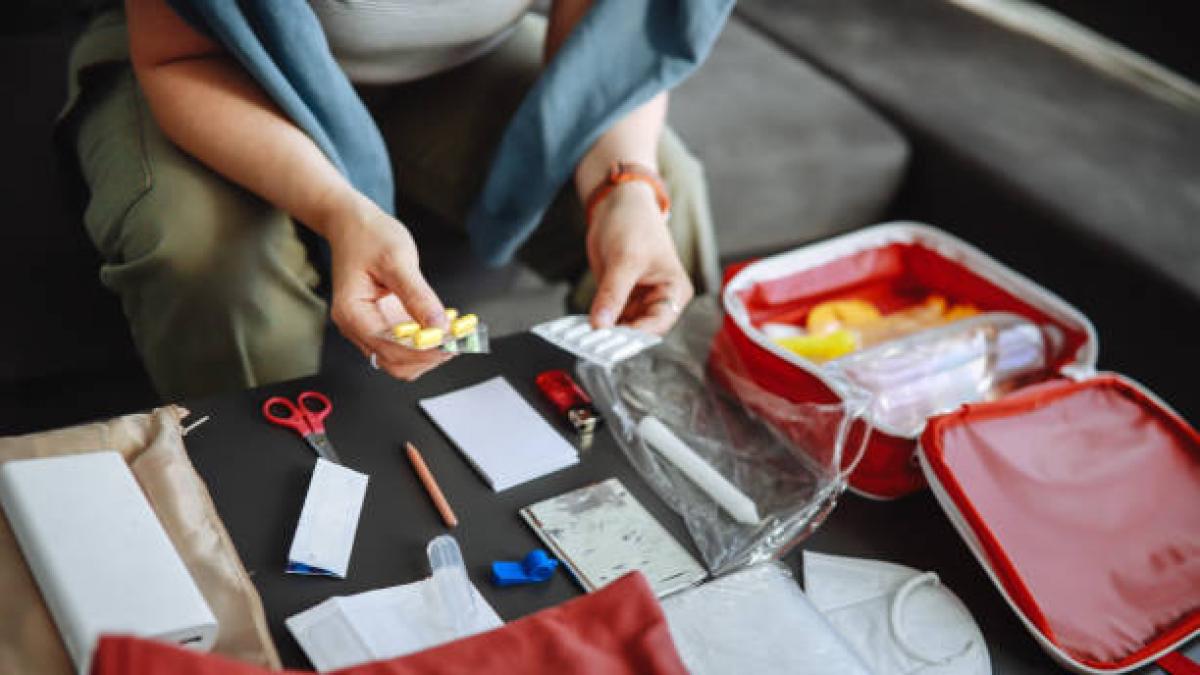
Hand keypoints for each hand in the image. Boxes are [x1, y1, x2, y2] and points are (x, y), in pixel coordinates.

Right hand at [322, 193, 451, 379]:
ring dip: (429, 352)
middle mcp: (356, 327)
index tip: (451, 343)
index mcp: (352, 313)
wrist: (352, 223)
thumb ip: (418, 296)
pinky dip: (426, 342)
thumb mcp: (397, 261)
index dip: (423, 352)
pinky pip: (405, 344)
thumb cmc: (367, 236)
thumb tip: (439, 326)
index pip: (389, 349)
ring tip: (454, 333)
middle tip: (458, 340)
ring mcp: (368, 327)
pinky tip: (444, 327)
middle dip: (428, 356)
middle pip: (395, 362)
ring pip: (401, 359)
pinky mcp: (381, 323)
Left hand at [587, 182, 692, 334]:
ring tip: (583, 339)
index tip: (610, 344)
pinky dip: (596, 323)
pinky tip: (581, 328)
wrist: (617, 204)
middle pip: (638, 330)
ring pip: (621, 327)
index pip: (657, 325)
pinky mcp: (619, 297)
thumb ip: (613, 294)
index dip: (634, 336)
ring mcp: (637, 300)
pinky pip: (608, 317)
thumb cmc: (635, 223)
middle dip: (616, 337)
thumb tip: (601, 324)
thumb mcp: (625, 259)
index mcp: (674, 292)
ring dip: (603, 333)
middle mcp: (658, 300)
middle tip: (592, 344)